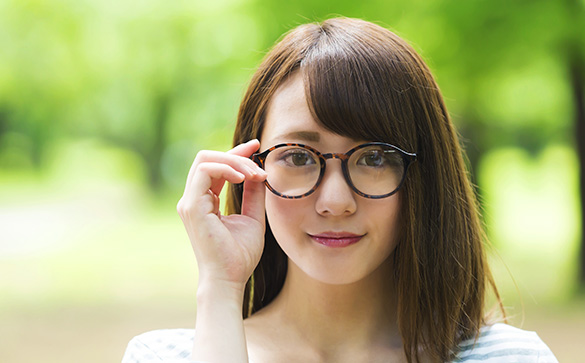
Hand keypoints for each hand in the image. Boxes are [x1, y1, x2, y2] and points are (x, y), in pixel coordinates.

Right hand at [177, 139, 266, 290]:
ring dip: (235, 161)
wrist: (229, 279)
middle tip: (259, 162)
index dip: (236, 153)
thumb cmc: (240, 255)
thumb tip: (259, 172)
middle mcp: (193, 199)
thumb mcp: (253, 217)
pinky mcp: (192, 206)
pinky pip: (206, 171)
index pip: (216, 166)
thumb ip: (254, 194)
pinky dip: (227, 168)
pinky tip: (245, 178)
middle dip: (236, 154)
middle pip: (207, 157)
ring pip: (205, 159)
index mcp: (203, 201)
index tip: (257, 146)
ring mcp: (189, 202)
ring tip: (256, 175)